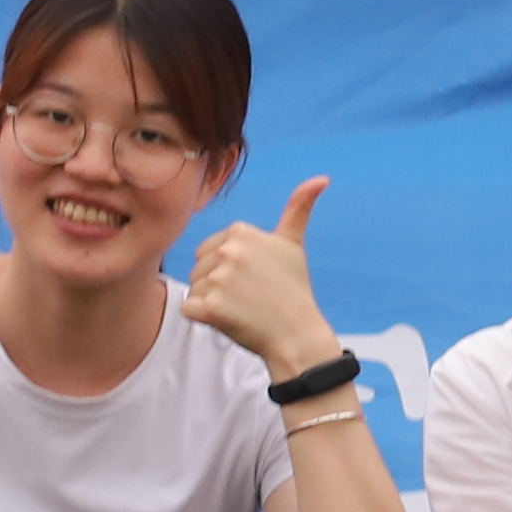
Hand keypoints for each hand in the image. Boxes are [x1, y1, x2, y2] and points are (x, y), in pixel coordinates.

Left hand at [177, 179, 336, 372]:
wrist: (297, 334)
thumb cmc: (293, 289)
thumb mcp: (293, 244)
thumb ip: (299, 207)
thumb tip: (322, 178)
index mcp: (241, 231)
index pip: (210, 250)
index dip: (227, 269)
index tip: (254, 279)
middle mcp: (228, 250)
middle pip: (200, 269)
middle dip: (217, 285)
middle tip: (249, 297)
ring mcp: (218, 278)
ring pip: (195, 289)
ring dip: (211, 303)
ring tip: (242, 309)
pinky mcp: (209, 307)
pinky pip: (189, 309)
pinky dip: (203, 319)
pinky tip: (229, 320)